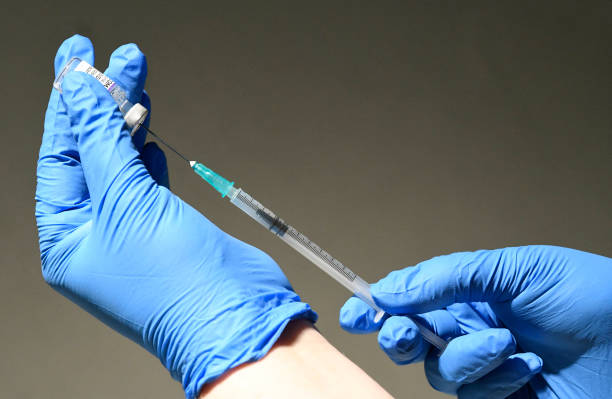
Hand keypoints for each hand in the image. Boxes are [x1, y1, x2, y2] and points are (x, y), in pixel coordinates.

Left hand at [35, 35, 314, 398]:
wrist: (237, 317)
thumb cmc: (177, 283)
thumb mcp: (127, 203)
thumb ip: (102, 142)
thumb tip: (78, 91)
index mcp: (67, 239)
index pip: (60, 155)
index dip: (70, 103)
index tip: (78, 58)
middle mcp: (95, 234)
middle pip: (92, 152)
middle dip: (102, 102)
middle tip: (114, 56)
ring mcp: (132, 229)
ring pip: (122, 159)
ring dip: (128, 117)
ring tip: (134, 73)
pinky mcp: (166, 224)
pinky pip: (147, 177)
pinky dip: (146, 149)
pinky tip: (144, 124)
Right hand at [339, 246, 611, 397]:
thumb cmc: (588, 295)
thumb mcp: (516, 269)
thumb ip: (448, 277)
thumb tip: (389, 290)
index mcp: (468, 293)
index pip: (407, 299)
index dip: (374, 306)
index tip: (355, 314)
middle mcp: (469, 330)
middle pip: (408, 342)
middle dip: (398, 338)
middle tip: (405, 334)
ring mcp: (485, 367)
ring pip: (438, 373)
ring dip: (467, 359)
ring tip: (508, 344)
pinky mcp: (502, 398)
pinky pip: (473, 396)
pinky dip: (495, 381)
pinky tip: (527, 368)